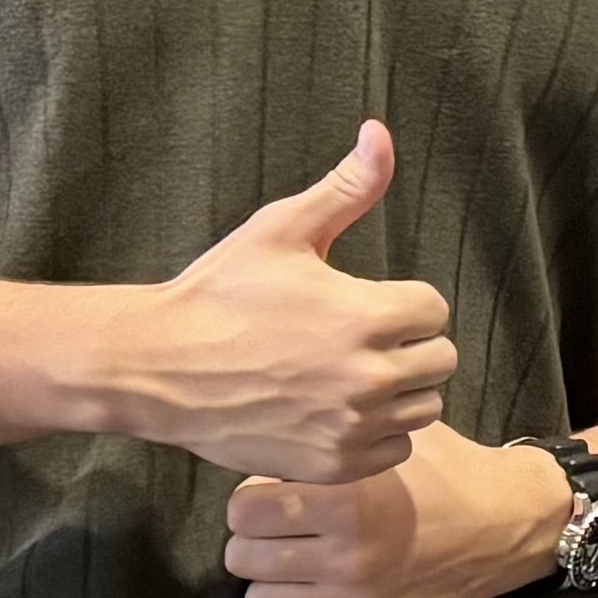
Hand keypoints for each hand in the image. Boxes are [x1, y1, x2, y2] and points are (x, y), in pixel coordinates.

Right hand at [111, 123, 455, 481]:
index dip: (403, 303)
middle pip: (440, 361)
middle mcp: (369, 377)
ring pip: (423, 409)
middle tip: (360, 340)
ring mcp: (352, 426)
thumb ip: (345, 188)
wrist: (158, 367)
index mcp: (368, 317)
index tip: (365, 304)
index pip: (434, 310)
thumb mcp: (281, 230)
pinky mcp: (333, 464)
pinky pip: (394, 451)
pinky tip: (339, 412)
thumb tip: (380, 133)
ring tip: (350, 375)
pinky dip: (376, 435)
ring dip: (399, 392)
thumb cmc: (218, 293)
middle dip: (409, 346)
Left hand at [224, 421, 567, 597]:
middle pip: (243, 559)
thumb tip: (266, 452)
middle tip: (281, 534)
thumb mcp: (389, 444)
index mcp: (347, 501)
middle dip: (255, 543)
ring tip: (297, 568)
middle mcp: (348, 556)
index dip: (251, 502)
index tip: (269, 499)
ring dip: (273, 584)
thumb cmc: (446, 473)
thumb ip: (328, 449)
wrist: (511, 523)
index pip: (242, 512)